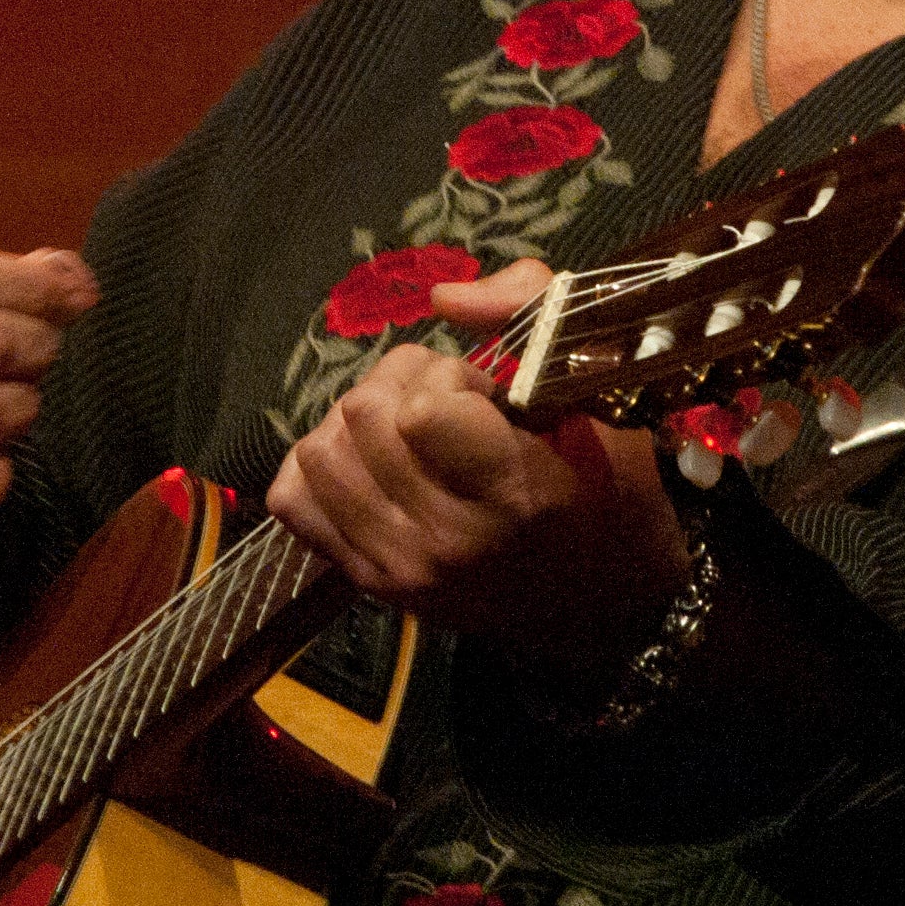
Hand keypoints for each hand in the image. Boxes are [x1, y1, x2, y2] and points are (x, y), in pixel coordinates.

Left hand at [266, 262, 688, 677]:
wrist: (604, 608)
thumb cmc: (611, 492)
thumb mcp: (597, 394)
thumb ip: (531, 314)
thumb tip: (444, 297)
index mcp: (514, 495)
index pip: (423, 410)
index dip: (450, 378)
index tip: (488, 395)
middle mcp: (447, 539)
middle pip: (362, 414)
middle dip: (403, 384)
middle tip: (447, 406)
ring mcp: (399, 566)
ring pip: (319, 450)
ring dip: (358, 422)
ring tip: (408, 434)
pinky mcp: (367, 582)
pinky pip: (292, 498)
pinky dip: (320, 466)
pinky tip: (369, 464)